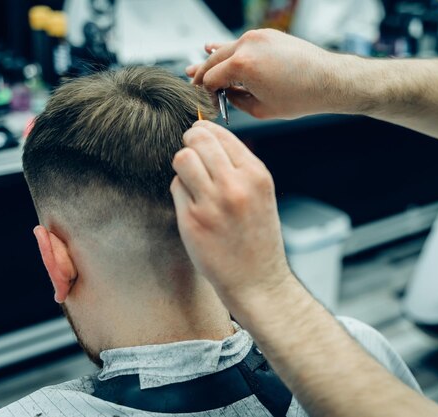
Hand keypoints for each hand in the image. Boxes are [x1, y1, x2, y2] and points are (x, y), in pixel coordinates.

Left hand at [171, 121, 292, 303]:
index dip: (205, 132)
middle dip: (190, 142)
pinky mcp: (193, 220)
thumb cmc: (257, 236)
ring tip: (193, 181)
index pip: (221, 134)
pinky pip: (176, 187)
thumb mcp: (261, 193)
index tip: (200, 139)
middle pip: (198, 140)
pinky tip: (194, 207)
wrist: (258, 280)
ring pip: (183, 159)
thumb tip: (207, 136)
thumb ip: (238, 166)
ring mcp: (212, 203)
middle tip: (191, 154)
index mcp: (256, 175)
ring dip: (184, 166)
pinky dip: (181, 192)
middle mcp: (235, 185)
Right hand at [187, 29, 347, 119]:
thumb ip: (236, 100)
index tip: (203, 100)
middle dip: (202, 74)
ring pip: (225, 49)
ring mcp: (257, 36)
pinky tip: (211, 48)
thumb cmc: (299, 97)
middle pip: (213, 61)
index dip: (204, 92)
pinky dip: (228, 50)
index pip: (210, 79)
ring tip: (195, 69)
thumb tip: (225, 94)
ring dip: (212, 60)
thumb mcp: (260, 109)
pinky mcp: (267, 34)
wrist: (328, 80)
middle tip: (193, 85)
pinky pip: (240, 43)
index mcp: (242, 65)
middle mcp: (246, 45)